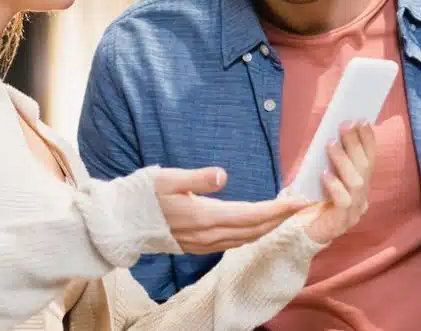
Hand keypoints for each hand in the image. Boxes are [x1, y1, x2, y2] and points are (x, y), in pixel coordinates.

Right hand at [154, 167, 312, 253]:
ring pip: (246, 239)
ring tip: (284, 212)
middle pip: (255, 230)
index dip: (278, 210)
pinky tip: (256, 225)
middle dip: (281, 218)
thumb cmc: (141, 196)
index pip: (252, 216)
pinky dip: (252, 233)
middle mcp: (208, 235)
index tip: (299, 201)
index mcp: (204, 217)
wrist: (120, 223)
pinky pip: (234, 242)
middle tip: (300, 204)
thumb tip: (223, 174)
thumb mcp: (166, 179)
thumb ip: (197, 178)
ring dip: (268, 227)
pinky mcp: (197, 246)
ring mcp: (203, 244)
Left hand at [297, 121, 376, 243]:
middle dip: (356, 144)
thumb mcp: (319, 177)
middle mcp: (362, 198)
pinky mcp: (341, 223)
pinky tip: (324, 174)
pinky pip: (343, 202)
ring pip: (357, 182)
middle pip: (365, 167)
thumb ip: (328, 161)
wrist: (299, 234)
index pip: (369, 159)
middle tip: (345, 125)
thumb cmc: (310, 202)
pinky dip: (335, 186)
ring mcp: (354, 211)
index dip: (368, 140)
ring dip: (344, 160)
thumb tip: (330, 134)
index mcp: (360, 185)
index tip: (362, 120)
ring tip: (331, 144)